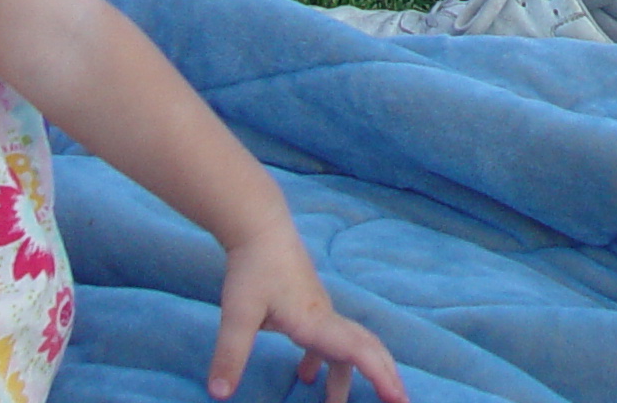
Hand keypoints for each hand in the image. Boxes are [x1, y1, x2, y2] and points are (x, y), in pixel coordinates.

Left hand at [210, 225, 407, 402]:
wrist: (260, 229)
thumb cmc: (253, 268)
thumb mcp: (237, 314)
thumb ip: (230, 355)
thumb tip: (218, 394)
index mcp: (315, 322)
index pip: (357, 353)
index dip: (380, 377)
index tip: (398, 400)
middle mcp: (325, 318)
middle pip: (366, 349)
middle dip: (384, 377)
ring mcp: (321, 312)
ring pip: (348, 346)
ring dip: (350, 376)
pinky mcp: (310, 308)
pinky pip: (329, 340)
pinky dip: (326, 362)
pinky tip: (305, 376)